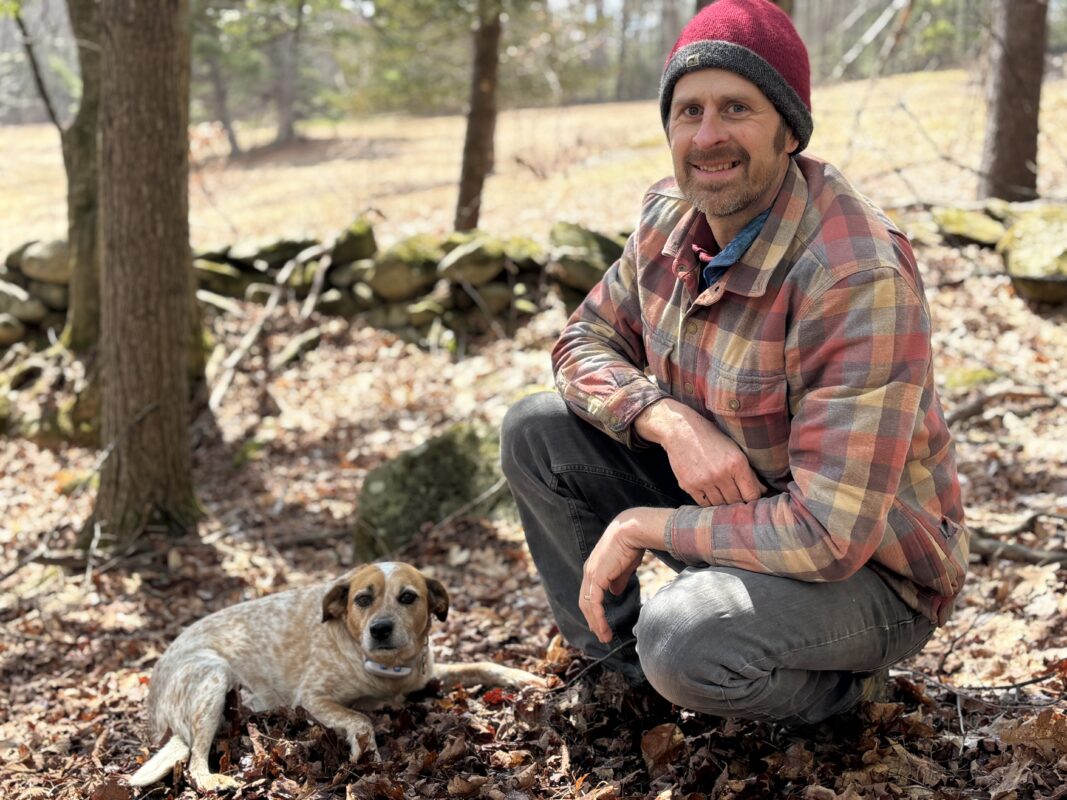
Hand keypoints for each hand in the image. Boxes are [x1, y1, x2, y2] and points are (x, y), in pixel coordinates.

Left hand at [579, 507, 668, 643]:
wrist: (632, 531)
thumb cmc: (631, 545)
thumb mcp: (623, 567)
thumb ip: (617, 580)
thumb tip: (615, 593)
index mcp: (594, 569)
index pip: (589, 594)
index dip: (593, 610)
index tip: (600, 623)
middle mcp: (589, 572)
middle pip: (585, 602)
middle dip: (592, 620)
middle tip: (600, 635)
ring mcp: (591, 575)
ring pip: (588, 606)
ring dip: (595, 623)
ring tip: (604, 637)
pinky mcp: (597, 578)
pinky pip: (594, 604)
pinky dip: (598, 618)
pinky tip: (605, 629)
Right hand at [635, 398, 765, 506]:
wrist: (680, 430)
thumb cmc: (711, 437)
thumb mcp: (734, 449)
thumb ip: (749, 471)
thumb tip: (762, 491)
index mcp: (737, 463)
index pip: (752, 494)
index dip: (753, 498)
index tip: (750, 497)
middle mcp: (721, 474)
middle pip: (736, 502)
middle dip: (738, 500)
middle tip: (736, 495)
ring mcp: (704, 481)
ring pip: (720, 504)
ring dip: (722, 501)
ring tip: (721, 492)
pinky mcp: (689, 486)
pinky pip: (704, 504)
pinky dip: (708, 501)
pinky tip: (709, 491)